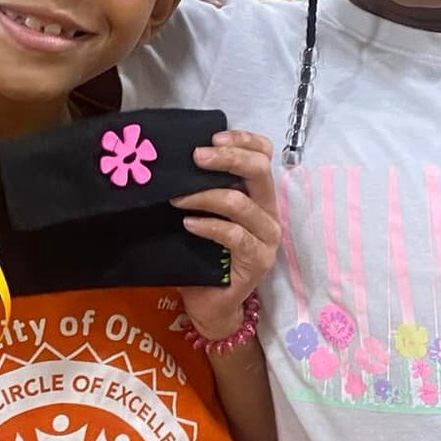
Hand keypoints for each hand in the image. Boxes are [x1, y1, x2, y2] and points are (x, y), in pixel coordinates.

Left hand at [174, 130, 279, 339]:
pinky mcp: (258, 261)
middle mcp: (269, 213)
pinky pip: (234, 236)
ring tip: (177, 198)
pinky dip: (208, 226)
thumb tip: (171, 159)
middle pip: (260, 172)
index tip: (213, 137)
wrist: (208, 303)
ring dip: (204, 196)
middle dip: (227, 158)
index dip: (244, 140)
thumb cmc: (202, 254)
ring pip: (241, 204)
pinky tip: (188, 225)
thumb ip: (199, 188)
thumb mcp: (201, 213)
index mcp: (259, 196)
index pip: (264, 156)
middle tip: (196, 157)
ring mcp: (267, 238)